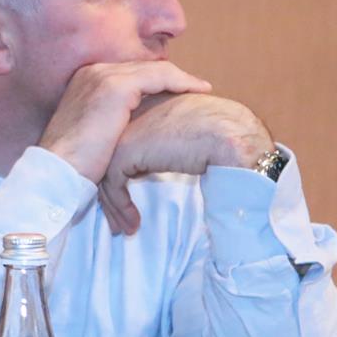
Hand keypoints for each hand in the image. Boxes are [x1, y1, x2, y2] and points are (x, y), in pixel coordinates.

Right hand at [38, 60, 212, 185]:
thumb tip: (133, 123)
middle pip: (142, 68)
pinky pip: (159, 76)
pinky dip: (181, 82)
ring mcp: (102, 77)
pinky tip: (197, 91)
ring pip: (154, 69)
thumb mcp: (91, 130)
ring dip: (181, 78)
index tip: (176, 92)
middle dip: (171, 77)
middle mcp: (91, 72)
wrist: (56, 170)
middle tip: (195, 88)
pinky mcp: (116, 86)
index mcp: (84, 80)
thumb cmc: (73, 161)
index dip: (155, 81)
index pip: (128, 73)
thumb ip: (108, 117)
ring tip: (201, 89)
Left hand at [98, 93, 273, 234]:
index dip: (122, 173)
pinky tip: (133, 224)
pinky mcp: (126, 149)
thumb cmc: (223, 136)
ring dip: (114, 205)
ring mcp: (125, 132)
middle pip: (108, 159)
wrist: (231, 133)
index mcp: (147, 108)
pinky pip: (112, 183)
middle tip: (116, 219)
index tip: (127, 198)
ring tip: (122, 228)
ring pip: (105, 173)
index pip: (122, 144)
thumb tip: (167, 162)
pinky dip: (120, 206)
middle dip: (110, 193)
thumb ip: (170, 144)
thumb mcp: (188, 137)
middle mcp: (130, 117)